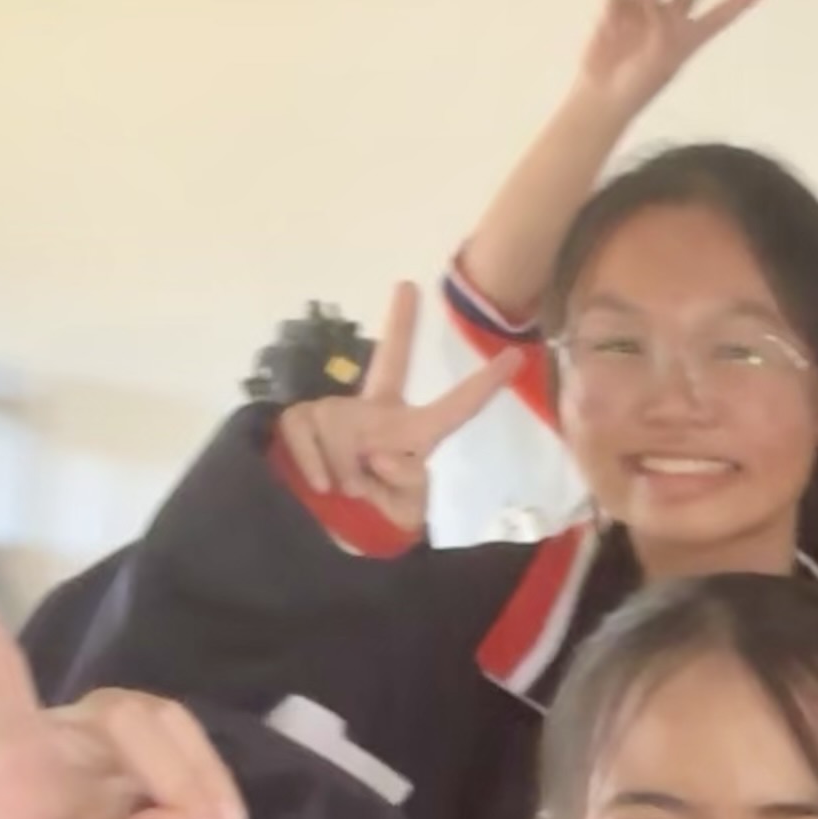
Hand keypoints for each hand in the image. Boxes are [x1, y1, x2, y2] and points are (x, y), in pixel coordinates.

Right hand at [275, 282, 526, 535]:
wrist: (324, 531)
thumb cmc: (374, 520)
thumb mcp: (403, 511)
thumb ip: (404, 483)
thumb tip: (377, 451)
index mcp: (412, 434)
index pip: (454, 408)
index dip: (482, 385)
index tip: (515, 357)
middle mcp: (378, 413)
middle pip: (390, 363)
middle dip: (400, 324)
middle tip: (407, 286)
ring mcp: (338, 413)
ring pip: (338, 428)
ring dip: (341, 470)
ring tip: (344, 490)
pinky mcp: (303, 419)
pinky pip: (305, 432)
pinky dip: (312, 464)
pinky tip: (320, 484)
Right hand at [575, 0, 767, 121]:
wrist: (605, 93)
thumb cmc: (638, 83)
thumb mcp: (660, 58)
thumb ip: (662, 26)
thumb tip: (652, 0)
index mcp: (689, 36)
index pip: (721, 15)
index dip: (741, 1)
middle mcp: (670, 18)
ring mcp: (645, 10)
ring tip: (632, 25)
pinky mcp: (620, 8)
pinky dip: (615, 9)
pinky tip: (611, 27)